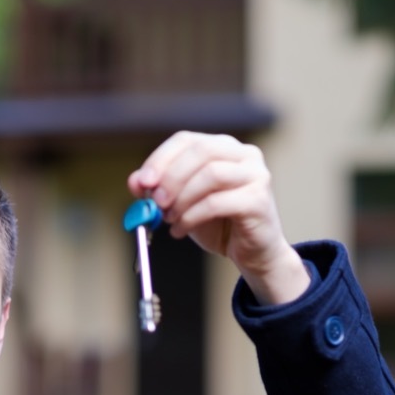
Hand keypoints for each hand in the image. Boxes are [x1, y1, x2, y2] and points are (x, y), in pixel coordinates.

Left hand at [127, 131, 309, 304]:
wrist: (253, 253)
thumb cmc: (220, 225)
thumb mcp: (183, 204)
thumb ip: (160, 189)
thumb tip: (136, 181)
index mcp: (224, 148)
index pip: (187, 140)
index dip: (161, 159)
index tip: (142, 183)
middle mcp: (244, 155)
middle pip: (200, 152)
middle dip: (171, 177)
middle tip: (155, 201)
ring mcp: (256, 175)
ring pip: (210, 175)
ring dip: (182, 199)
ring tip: (169, 219)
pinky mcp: (258, 200)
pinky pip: (217, 202)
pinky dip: (192, 216)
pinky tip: (181, 229)